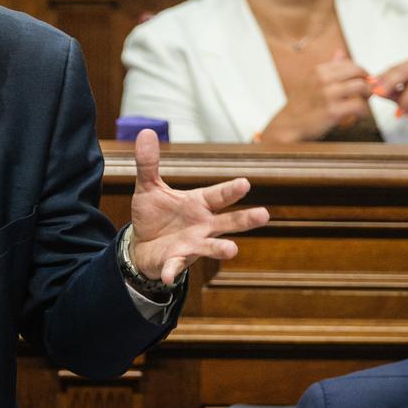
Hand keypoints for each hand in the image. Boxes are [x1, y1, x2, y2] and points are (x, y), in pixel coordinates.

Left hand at [129, 129, 269, 283]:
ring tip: (232, 251)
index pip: (218, 195)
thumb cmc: (154, 214)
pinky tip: (169, 276)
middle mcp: (203, 225)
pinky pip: (176, 266)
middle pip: (229, 222)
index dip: (230, 190)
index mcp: (199, 204)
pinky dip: (173, 270)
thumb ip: (148, 163)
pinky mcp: (177, 261)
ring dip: (221, 249)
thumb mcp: (148, 187)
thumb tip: (145, 131)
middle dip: (245, 219)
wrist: (143, 245)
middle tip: (264, 214)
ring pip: (212, 247)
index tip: (245, 183)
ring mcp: (193, 245)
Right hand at [259, 51, 371, 142]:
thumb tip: (340, 52)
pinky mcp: (332, 111)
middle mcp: (323, 80)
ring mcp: (328, 95)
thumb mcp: (311, 81)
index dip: (360, 74)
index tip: (362, 83)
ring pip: (362, 88)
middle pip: (358, 72)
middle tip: (367, 93)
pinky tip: (357, 117)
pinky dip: (363, 112)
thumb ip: (329, 68)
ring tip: (362, 106)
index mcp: (318, 71)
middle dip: (367, 83)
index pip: (350, 64)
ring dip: (366, 97)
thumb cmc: (301, 106)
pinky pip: (359, 106)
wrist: (288, 126)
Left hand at [371, 57, 407, 141]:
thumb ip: (388, 92)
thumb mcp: (401, 99)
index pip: (396, 67)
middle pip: (405, 71)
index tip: (370, 85)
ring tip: (399, 114)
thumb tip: (371, 86)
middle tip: (379, 94)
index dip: (382, 77)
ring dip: (405, 101)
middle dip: (389, 83)